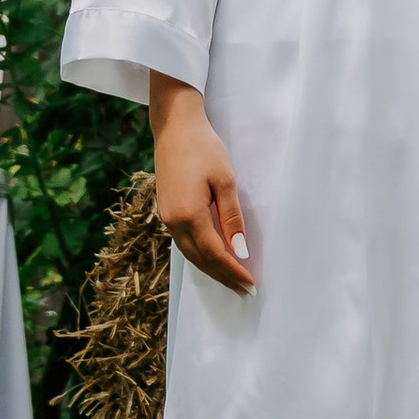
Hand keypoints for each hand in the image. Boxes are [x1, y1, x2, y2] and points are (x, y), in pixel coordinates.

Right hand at [149, 77, 253, 294]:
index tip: (251, 283)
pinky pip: (184, 243)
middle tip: (245, 290)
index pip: (215, 254)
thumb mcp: (225, 181)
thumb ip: (232, 218)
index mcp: (189, 215)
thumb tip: (240, 250)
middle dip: (223, 276)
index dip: (233, 271)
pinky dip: (200, 255)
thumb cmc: (204, 149)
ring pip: (191, 254)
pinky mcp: (166, 212)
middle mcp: (173, 223)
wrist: (174, 128)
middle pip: (201, 260)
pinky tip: (212, 258)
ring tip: (232, 279)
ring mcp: (167, 219)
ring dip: (211, 269)